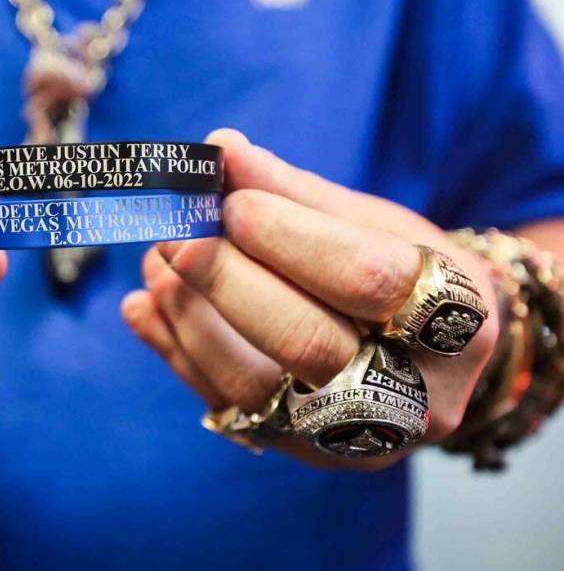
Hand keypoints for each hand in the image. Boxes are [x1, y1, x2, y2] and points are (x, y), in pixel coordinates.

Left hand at [121, 129, 498, 468]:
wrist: (431, 355)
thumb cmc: (404, 273)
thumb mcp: (374, 224)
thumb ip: (298, 193)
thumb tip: (220, 148)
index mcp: (456, 321)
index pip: (365, 278)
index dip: (289, 235)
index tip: (231, 197)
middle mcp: (415, 397)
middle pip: (307, 342)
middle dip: (226, 279)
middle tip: (173, 229)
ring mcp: (353, 438)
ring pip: (255, 387)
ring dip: (189, 317)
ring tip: (154, 260)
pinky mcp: (298, 450)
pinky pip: (224, 407)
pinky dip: (175, 351)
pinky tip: (142, 305)